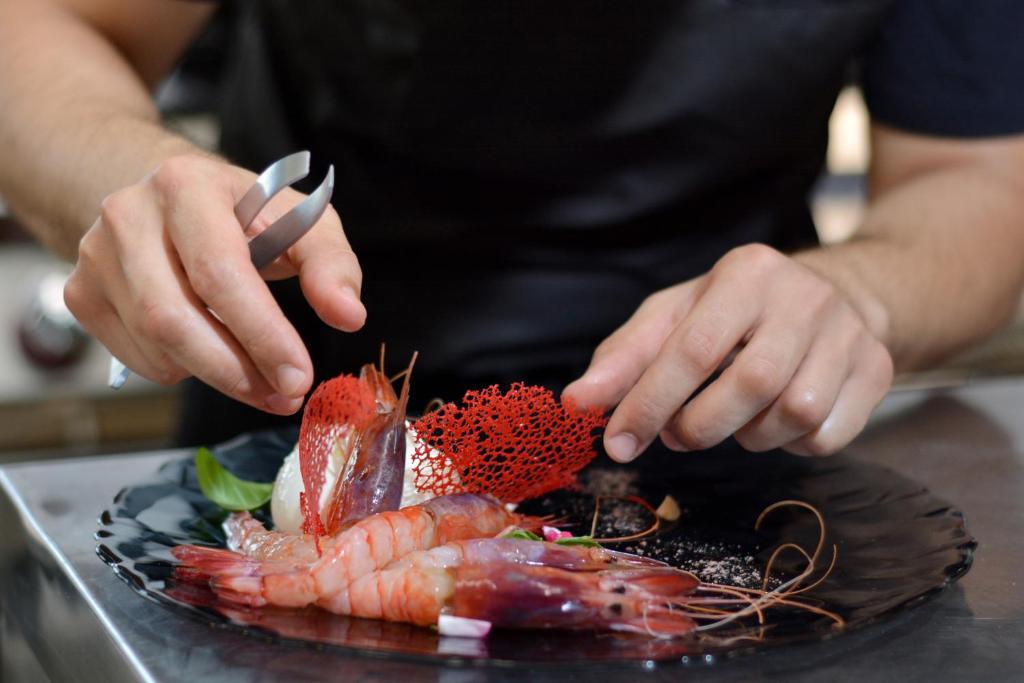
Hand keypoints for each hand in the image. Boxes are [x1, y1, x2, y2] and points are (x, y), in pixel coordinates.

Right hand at [64, 154, 364, 413]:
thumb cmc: (245, 214)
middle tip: (284, 395)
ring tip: (262, 378)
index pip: (218, 272)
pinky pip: (139, 359)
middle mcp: (128, 215)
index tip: (299, 376)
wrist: (169, 199)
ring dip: (218, 377)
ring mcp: (95, 256)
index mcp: (186, 185)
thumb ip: (331, 265)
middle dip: (237, 371)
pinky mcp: (82, 294)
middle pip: (172, 318)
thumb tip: (348, 315)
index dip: (260, 333)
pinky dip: (186, 370)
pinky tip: (213, 350)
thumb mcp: (301, 222)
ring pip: (156, 346)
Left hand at [563, 244, 893, 459]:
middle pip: (750, 384)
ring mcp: (849, 334)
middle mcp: (804, 297)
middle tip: (678, 434)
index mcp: (746, 273)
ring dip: (747, 436)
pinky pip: (827, 435)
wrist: (832, 295)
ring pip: (794, 414)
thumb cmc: (733, 312)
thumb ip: (625, 356)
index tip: (617, 444)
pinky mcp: (877, 371)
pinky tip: (775, 421)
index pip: (693, 348)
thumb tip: (579, 401)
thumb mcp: (674, 317)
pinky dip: (791, 444)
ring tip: (729, 420)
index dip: (650, 403)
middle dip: (699, 425)